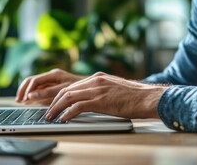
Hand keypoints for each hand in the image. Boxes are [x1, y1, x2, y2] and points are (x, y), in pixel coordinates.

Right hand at [16, 69, 84, 104]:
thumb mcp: (63, 91)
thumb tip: (30, 96)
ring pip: (35, 85)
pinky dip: (34, 95)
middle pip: (32, 81)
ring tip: (22, 102)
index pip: (34, 80)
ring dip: (28, 93)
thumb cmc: (82, 88)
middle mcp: (52, 76)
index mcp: (54, 75)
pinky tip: (31, 102)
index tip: (23, 100)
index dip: (26, 90)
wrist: (94, 87)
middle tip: (19, 101)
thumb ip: (47, 93)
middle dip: (24, 90)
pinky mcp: (55, 86)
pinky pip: (41, 89)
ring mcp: (53, 81)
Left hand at [45, 72, 167, 120]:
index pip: (72, 85)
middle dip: (54, 102)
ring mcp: (97, 89)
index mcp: (97, 78)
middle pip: (67, 90)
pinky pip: (78, 106)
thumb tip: (90, 100)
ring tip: (51, 117)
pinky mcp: (101, 100)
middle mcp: (95, 81)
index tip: (53, 104)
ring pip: (69, 97)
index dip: (60, 96)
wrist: (148, 97)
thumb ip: (101, 91)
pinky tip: (64, 119)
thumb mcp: (114, 89)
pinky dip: (68, 113)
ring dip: (57, 108)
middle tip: (48, 112)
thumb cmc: (134, 97)